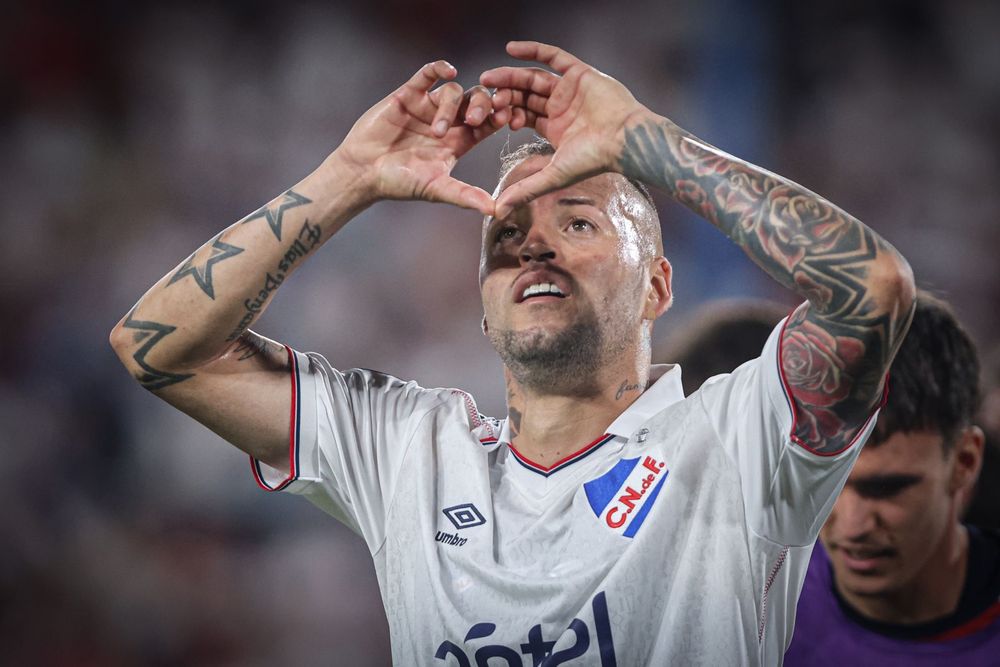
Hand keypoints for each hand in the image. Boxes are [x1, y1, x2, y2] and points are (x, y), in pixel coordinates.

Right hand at [333, 61, 507, 214]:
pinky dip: (440, 68)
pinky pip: (428, 74)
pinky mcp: (409, 94)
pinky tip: (448, 71)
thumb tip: (496, 210)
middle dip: (482, 105)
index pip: (489, 122)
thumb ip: (465, 195)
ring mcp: (428, 106)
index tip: (505, 118)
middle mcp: (448, 121)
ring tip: (436, 131)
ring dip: (449, 107)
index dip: (500, 116)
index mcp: (460, 141)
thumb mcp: (437, 189)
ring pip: (454, 91)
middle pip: (477, 100)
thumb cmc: (400, 183)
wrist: (363, 172)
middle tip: (474, 119)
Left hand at [481, 41, 648, 218]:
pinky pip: (554, 56)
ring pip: (534, 76)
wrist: (624, 140)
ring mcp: (571, 88)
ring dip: (510, 75)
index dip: (505, 115)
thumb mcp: (552, 175)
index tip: (489, 119)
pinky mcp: (581, 72)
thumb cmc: (594, 160)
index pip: (523, 115)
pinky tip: (510, 49)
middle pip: (525, 95)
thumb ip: (525, 189)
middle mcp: (561, 106)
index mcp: (555, 127)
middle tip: (482, 98)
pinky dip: (533, 50)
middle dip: (504, 96)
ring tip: (488, 78)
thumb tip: (497, 212)